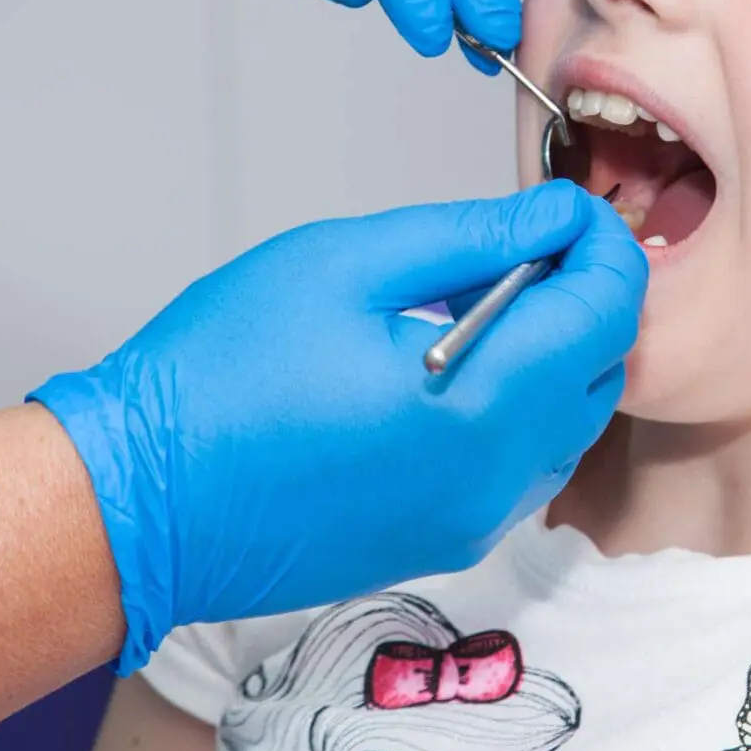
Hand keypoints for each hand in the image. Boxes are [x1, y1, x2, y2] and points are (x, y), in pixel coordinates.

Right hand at [31, 182, 645, 672]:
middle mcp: (495, 477)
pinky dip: (521, 407)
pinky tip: (458, 365)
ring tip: (486, 299)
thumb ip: (472, 236)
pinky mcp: (447, 541)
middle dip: (588, 296)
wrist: (143, 501)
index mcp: (482, 403)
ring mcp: (474, 520)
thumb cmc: (220, 375)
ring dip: (556, 354)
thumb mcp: (347, 262)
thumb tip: (556, 216)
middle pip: (603, 369)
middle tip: (528, 241)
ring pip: (571, 422)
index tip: (571, 208)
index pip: (606, 310)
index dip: (604, 244)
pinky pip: (525, 466)